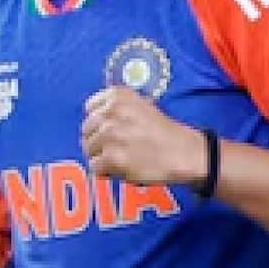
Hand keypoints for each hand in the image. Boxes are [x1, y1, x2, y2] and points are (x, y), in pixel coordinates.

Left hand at [80, 87, 205, 185]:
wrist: (182, 152)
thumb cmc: (164, 132)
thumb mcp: (142, 104)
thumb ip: (118, 106)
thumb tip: (96, 116)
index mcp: (118, 96)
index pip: (90, 107)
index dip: (98, 121)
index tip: (107, 129)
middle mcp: (111, 112)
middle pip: (86, 129)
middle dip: (97, 140)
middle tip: (114, 148)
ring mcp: (110, 135)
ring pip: (88, 149)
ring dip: (101, 156)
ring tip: (120, 158)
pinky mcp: (111, 157)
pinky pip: (94, 166)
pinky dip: (105, 171)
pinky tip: (120, 168)